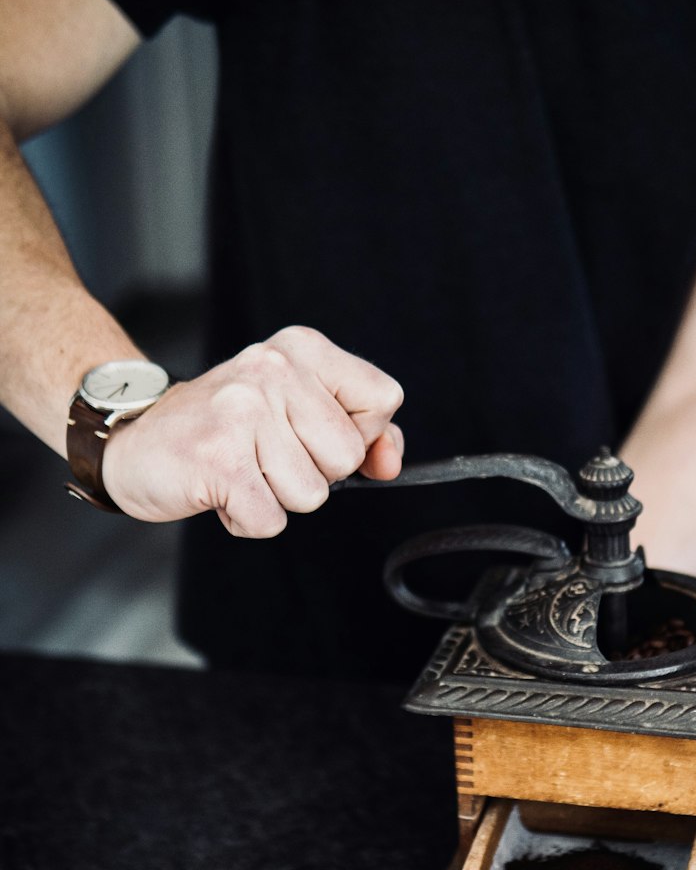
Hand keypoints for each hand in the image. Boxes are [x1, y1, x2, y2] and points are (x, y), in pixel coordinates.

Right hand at [101, 325, 403, 534]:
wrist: (132, 438)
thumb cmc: (221, 427)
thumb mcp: (296, 409)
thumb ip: (361, 432)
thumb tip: (389, 463)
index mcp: (301, 350)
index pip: (384, 398)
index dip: (362, 434)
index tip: (315, 434)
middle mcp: (273, 370)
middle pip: (348, 456)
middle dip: (313, 473)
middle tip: (264, 454)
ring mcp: (244, 412)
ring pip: (312, 494)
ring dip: (276, 497)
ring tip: (240, 469)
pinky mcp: (219, 459)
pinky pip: (271, 520)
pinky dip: (246, 519)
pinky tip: (221, 490)